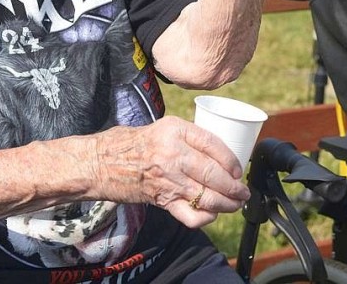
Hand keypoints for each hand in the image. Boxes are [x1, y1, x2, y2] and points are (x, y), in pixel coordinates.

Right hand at [93, 116, 249, 228]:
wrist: (104, 162)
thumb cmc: (138, 143)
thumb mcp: (166, 127)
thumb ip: (192, 138)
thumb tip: (222, 155)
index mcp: (176, 130)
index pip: (213, 145)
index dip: (231, 160)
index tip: (238, 170)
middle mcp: (173, 154)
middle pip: (213, 173)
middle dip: (234, 187)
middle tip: (243, 192)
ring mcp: (168, 179)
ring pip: (207, 196)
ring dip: (227, 203)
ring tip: (235, 203)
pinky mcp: (162, 199)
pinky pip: (190, 214)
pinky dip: (205, 218)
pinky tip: (212, 214)